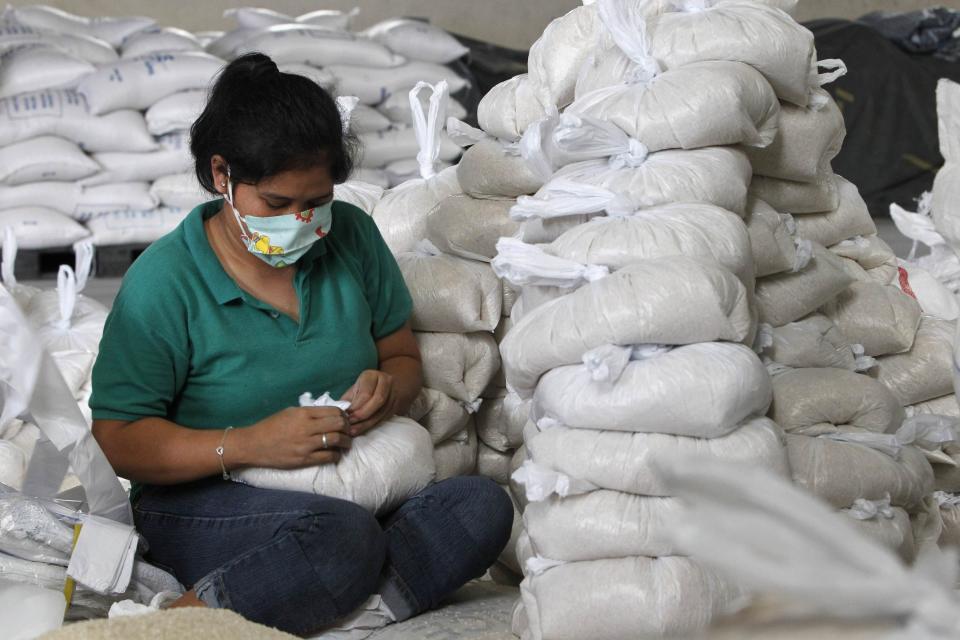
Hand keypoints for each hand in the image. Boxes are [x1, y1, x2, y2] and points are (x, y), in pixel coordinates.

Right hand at [237, 406, 351, 469]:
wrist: (253, 445)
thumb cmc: (271, 427)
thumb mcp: (290, 412)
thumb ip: (310, 413)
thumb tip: (329, 415)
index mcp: (304, 413)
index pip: (334, 411)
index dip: (343, 415)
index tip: (345, 419)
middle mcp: (307, 427)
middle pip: (339, 424)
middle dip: (347, 427)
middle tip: (348, 431)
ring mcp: (306, 444)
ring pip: (337, 440)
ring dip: (345, 442)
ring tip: (346, 443)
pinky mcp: (304, 459)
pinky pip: (328, 456)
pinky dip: (336, 455)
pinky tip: (336, 453)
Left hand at [340, 370, 395, 435]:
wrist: (381, 386)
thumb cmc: (362, 389)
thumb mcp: (353, 390)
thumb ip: (347, 400)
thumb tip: (338, 413)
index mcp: (372, 375)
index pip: (366, 392)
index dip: (356, 406)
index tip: (346, 415)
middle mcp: (386, 381)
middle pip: (378, 400)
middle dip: (362, 414)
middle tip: (350, 423)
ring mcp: (394, 392)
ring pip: (383, 410)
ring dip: (367, 422)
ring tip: (354, 430)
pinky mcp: (397, 404)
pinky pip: (386, 417)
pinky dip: (373, 424)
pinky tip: (362, 429)